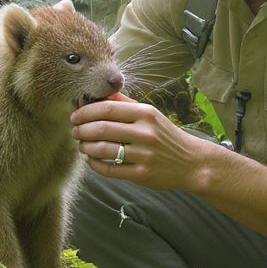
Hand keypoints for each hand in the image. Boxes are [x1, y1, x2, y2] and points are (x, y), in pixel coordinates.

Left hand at [70, 97, 215, 191]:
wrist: (191, 162)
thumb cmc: (165, 136)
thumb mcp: (150, 114)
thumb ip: (125, 103)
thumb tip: (100, 93)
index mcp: (145, 114)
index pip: (107, 108)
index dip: (85, 112)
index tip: (74, 116)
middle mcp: (145, 133)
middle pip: (101, 128)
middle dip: (81, 130)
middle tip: (75, 132)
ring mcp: (144, 155)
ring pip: (102, 150)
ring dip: (85, 147)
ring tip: (82, 145)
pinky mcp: (142, 174)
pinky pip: (109, 170)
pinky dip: (95, 164)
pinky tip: (91, 159)